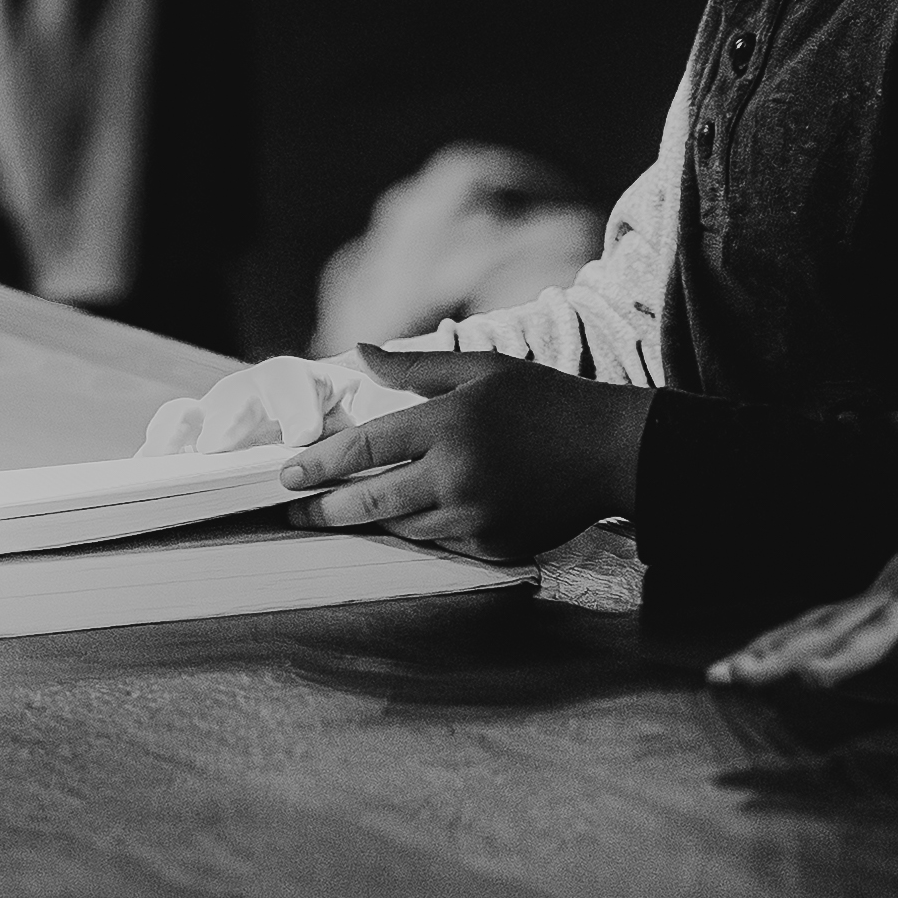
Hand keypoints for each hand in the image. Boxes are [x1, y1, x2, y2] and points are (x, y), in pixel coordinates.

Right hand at [135, 353, 419, 456]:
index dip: (291, 401)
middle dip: (227, 417)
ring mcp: (229, 426)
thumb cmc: (386, 430)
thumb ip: (399, 383)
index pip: (289, 378)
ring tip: (165, 454)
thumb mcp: (399, 408)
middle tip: (219, 444)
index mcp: (307, 383)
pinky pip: (177, 454)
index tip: (302, 433)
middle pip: (234, 395)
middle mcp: (261, 397)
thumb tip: (413, 340)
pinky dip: (158, 460)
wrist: (377, 457)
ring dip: (178, 432)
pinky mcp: (208, 457)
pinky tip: (142, 473)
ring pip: (195, 417)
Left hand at [276, 348, 651, 561]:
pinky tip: (403, 523)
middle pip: (370, 501)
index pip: (366, 447)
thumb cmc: (544, 400)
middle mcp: (457, 474)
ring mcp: (476, 516)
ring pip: (401, 529)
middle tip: (291, 512)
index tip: (285, 473)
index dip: (319, 463)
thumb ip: (415, 368)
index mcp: (449, 424)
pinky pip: (440, 545)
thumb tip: (361, 351)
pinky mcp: (494, 546)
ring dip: (368, 523)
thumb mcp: (482, 369)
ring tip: (337, 516)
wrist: (612, 452)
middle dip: (322, 509)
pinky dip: (419, 533)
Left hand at [705, 551, 897, 687]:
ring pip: (877, 629)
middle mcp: (876, 602)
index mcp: (855, 611)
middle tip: (739, 679)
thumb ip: (842, 643)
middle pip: (822, 632)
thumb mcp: (879, 618)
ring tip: (812, 679)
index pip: (797, 632)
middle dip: (780, 657)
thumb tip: (791, 675)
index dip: (759, 652)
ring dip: (845, 654)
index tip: (716, 676)